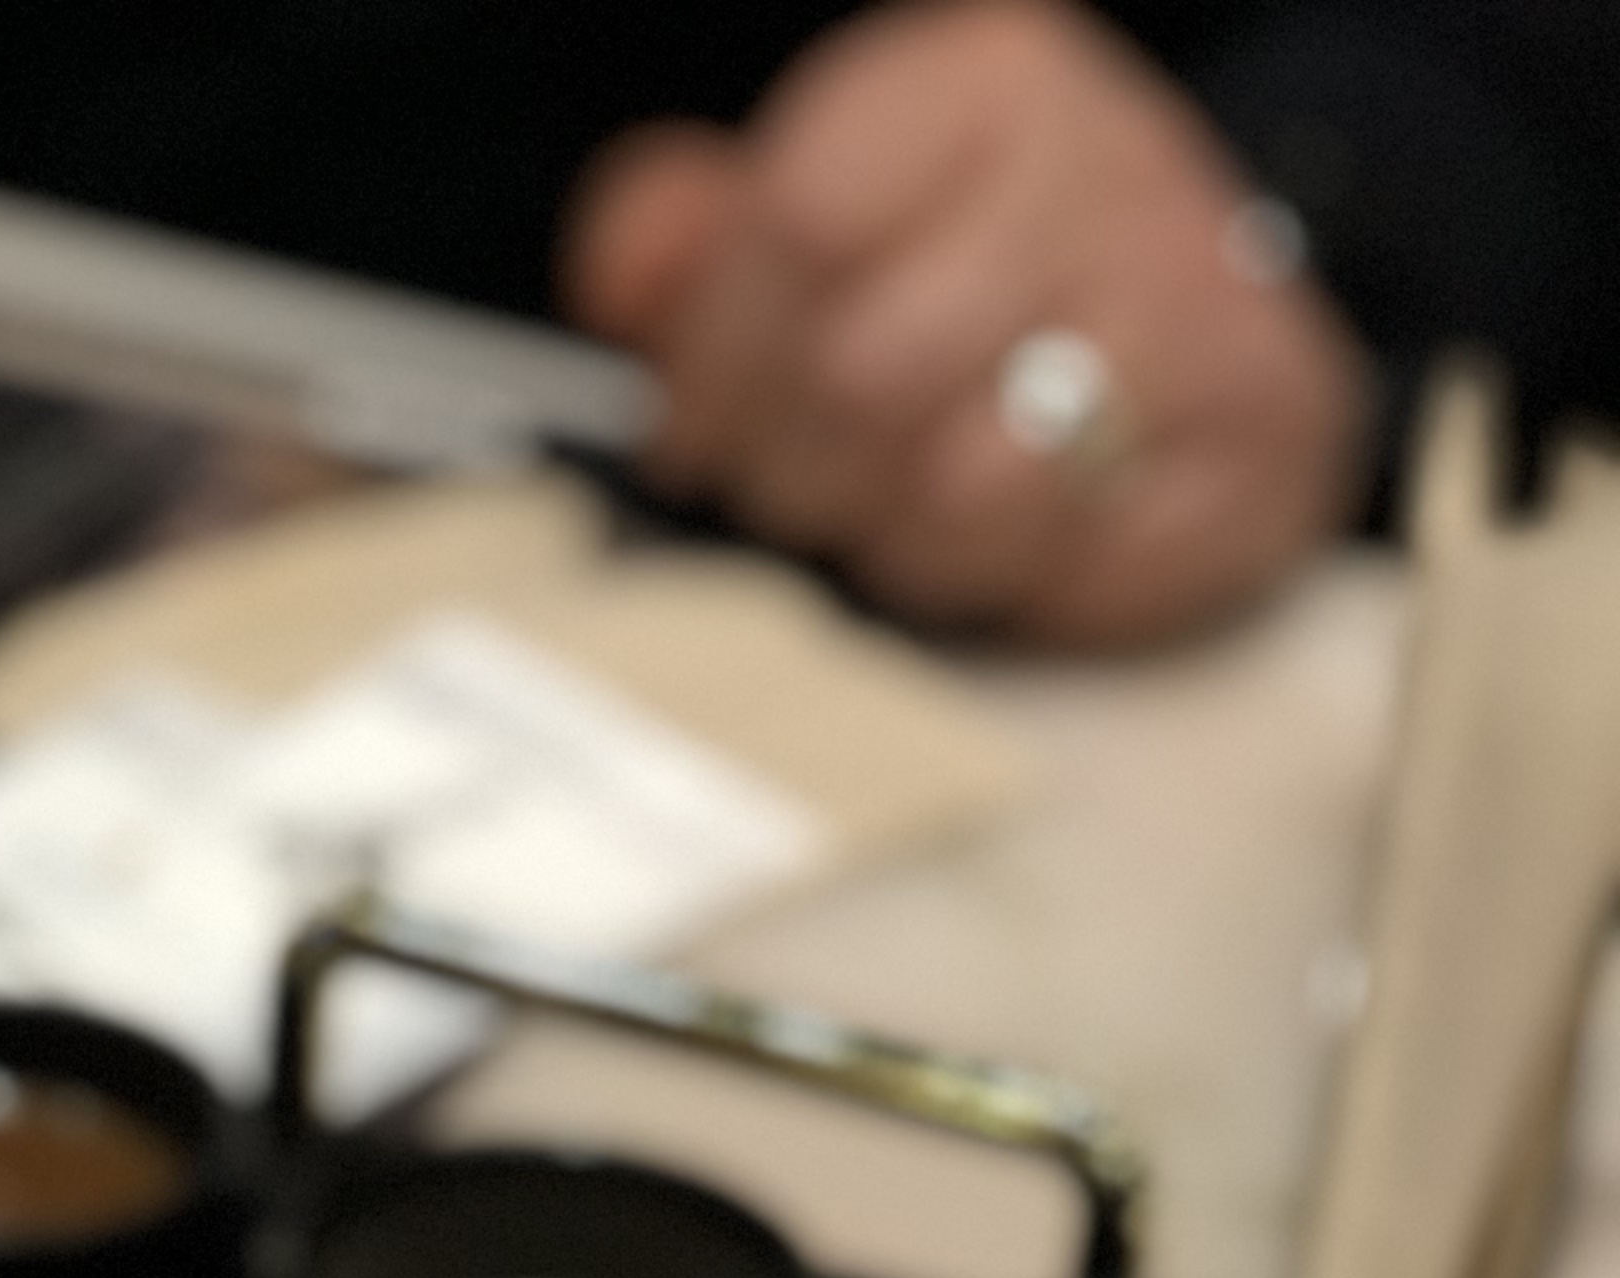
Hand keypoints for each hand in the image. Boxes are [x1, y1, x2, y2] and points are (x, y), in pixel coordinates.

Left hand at [559, 0, 1371, 646]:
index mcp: (981, 83)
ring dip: (901, 537)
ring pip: (963, 491)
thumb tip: (629, 284)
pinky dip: (1012, 579)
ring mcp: (1196, 295)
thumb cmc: (984, 286)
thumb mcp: (826, 218)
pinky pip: (1069, 562)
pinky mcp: (1262, 427)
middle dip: (798, 471)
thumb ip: (691, 240)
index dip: (719, 363)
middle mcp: (1099, 163)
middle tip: (804, 484)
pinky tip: (1014, 533)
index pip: (798, 224)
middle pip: (863, 374)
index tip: (700, 426)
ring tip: (906, 508)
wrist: (1214, 331)